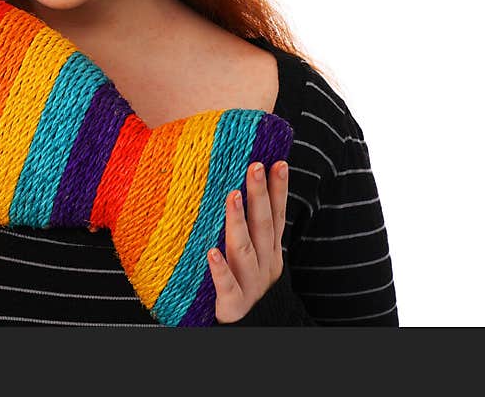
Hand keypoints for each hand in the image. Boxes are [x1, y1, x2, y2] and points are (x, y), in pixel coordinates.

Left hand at [207, 160, 288, 323]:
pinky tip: (211, 252)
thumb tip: (240, 189)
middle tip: (254, 166)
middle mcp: (265, 265)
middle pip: (264, 225)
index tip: (278, 162)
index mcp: (271, 252)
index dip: (279, 190)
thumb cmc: (245, 284)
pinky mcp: (233, 304)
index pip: (278, 216)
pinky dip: (220, 269)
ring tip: (233, 195)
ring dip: (238, 221)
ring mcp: (251, 284)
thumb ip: (252, 229)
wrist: (251, 329)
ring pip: (245, 249)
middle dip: (261, 194)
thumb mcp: (255, 256)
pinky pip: (226, 285)